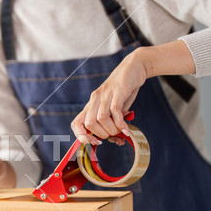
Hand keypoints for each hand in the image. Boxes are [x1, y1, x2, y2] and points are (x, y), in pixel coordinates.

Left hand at [71, 40, 194, 144]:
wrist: (134, 68)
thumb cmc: (124, 91)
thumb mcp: (116, 109)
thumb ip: (114, 123)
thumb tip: (118, 140)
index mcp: (91, 105)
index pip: (76, 123)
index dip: (81, 136)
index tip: (94, 142)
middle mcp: (95, 100)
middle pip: (88, 123)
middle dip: (101, 134)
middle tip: (113, 136)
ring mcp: (105, 95)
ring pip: (100, 118)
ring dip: (111, 129)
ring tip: (121, 131)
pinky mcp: (117, 91)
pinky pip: (115, 111)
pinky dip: (120, 123)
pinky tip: (126, 129)